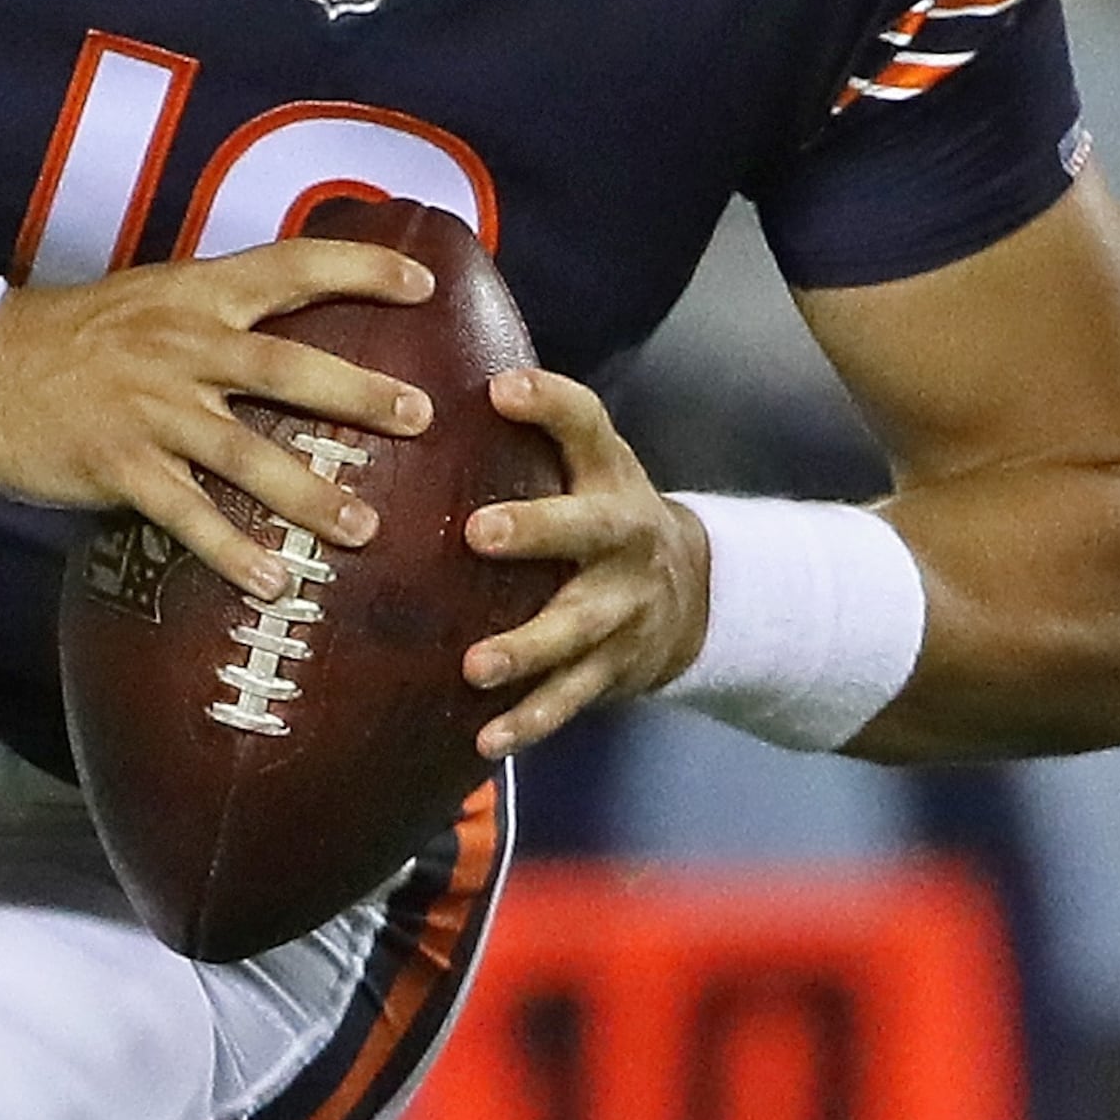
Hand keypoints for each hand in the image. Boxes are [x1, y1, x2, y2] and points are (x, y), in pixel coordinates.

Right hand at [0, 242, 437, 603]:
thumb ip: (212, 314)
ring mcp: (150, 408)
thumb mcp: (144, 301)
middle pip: (285, 365)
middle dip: (358, 392)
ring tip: (364, 528)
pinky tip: (271, 582)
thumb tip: (287, 331)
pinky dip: (231, 550)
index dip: (361, 269)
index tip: (424, 283)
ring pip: (246, 451)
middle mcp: (180, 345)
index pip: (291, 265)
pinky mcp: (118, 464)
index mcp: (193, 293)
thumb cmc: (64, 340)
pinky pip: (186, 514)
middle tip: (421, 418)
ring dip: (309, 493)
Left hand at [462, 366, 710, 750]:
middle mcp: (623, 540)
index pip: (587, 426)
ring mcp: (621, 609)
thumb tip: (426, 377)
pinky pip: (569, 699)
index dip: (549, 403)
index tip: (501, 388)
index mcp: (610, 479)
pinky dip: (529, 724)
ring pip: (575, 631)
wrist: (693, 594)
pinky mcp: (611, 668)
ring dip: (526, 650)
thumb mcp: (590, 464)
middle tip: (478, 531)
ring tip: (475, 666)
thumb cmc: (603, 514)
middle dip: (538, 530)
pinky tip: (483, 742)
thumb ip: (534, 429)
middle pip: (587, 531)